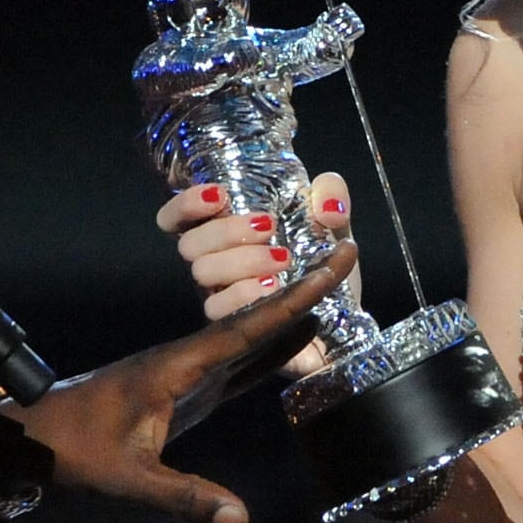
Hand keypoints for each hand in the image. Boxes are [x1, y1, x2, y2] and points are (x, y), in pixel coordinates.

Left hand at [11, 246, 351, 522]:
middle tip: (346, 252)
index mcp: (176, 365)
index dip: (294, 298)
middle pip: (256, 318)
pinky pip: (238, 361)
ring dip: (291, 313)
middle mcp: (186, 359)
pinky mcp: (184, 388)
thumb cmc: (74, 451)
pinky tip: (296, 342)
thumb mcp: (128, 480)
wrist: (35, 436)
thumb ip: (184, 498)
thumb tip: (239, 521)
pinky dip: (272, 348)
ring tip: (336, 286)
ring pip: (250, 335)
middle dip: (303, 287)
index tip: (330, 265)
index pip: (248, 326)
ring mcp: (186, 371)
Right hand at [156, 171, 358, 375]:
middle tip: (268, 226)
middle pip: (189, 244)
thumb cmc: (324, 266)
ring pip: (202, 272)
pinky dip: (245, 292)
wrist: (344, 317)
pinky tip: (276, 288)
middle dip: (225, 230)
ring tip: (284, 259)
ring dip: (242, 259)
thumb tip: (327, 204)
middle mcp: (216, 263)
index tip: (219, 195)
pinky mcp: (231, 327)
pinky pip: (218, 308)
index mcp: (226, 233)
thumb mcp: (333, 222)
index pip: (178, 219)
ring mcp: (220, 295)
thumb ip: (331, 196)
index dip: (185, 205)